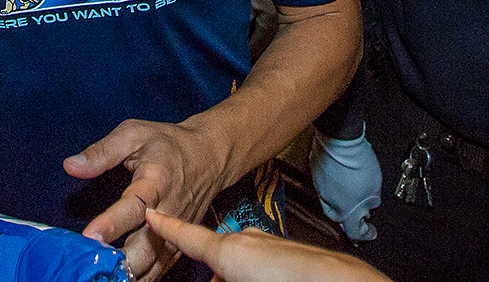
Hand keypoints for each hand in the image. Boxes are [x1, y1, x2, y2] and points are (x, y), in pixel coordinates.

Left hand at [66, 119, 230, 280]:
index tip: (88, 236)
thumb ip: (102, 152)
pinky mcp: (181, 242)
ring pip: (155, 265)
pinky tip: (122, 280)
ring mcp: (178, 231)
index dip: (111, 224)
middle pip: (147, 247)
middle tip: (93, 268)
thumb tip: (70, 166)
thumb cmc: (167, 143)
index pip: (133, 206)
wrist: (210, 155)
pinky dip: (142, 277)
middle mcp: (169, 211)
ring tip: (102, 277)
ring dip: (130, 275)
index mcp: (156, 181)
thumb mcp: (133, 134)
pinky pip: (162, 268)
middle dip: (121, 262)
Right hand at [144, 209, 390, 281]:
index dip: (166, 226)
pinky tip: (270, 277)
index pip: (187, 235)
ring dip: (239, 275)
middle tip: (219, 276)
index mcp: (228, 250)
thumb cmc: (288, 277)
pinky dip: (260, 274)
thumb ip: (217, 269)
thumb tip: (213, 269)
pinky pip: (263, 265)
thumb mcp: (234, 266)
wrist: (337, 280)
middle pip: (217, 258)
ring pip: (242, 265)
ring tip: (241, 278)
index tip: (151, 214)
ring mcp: (269, 248)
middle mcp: (246, 244)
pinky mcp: (289, 254)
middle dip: (216, 273)